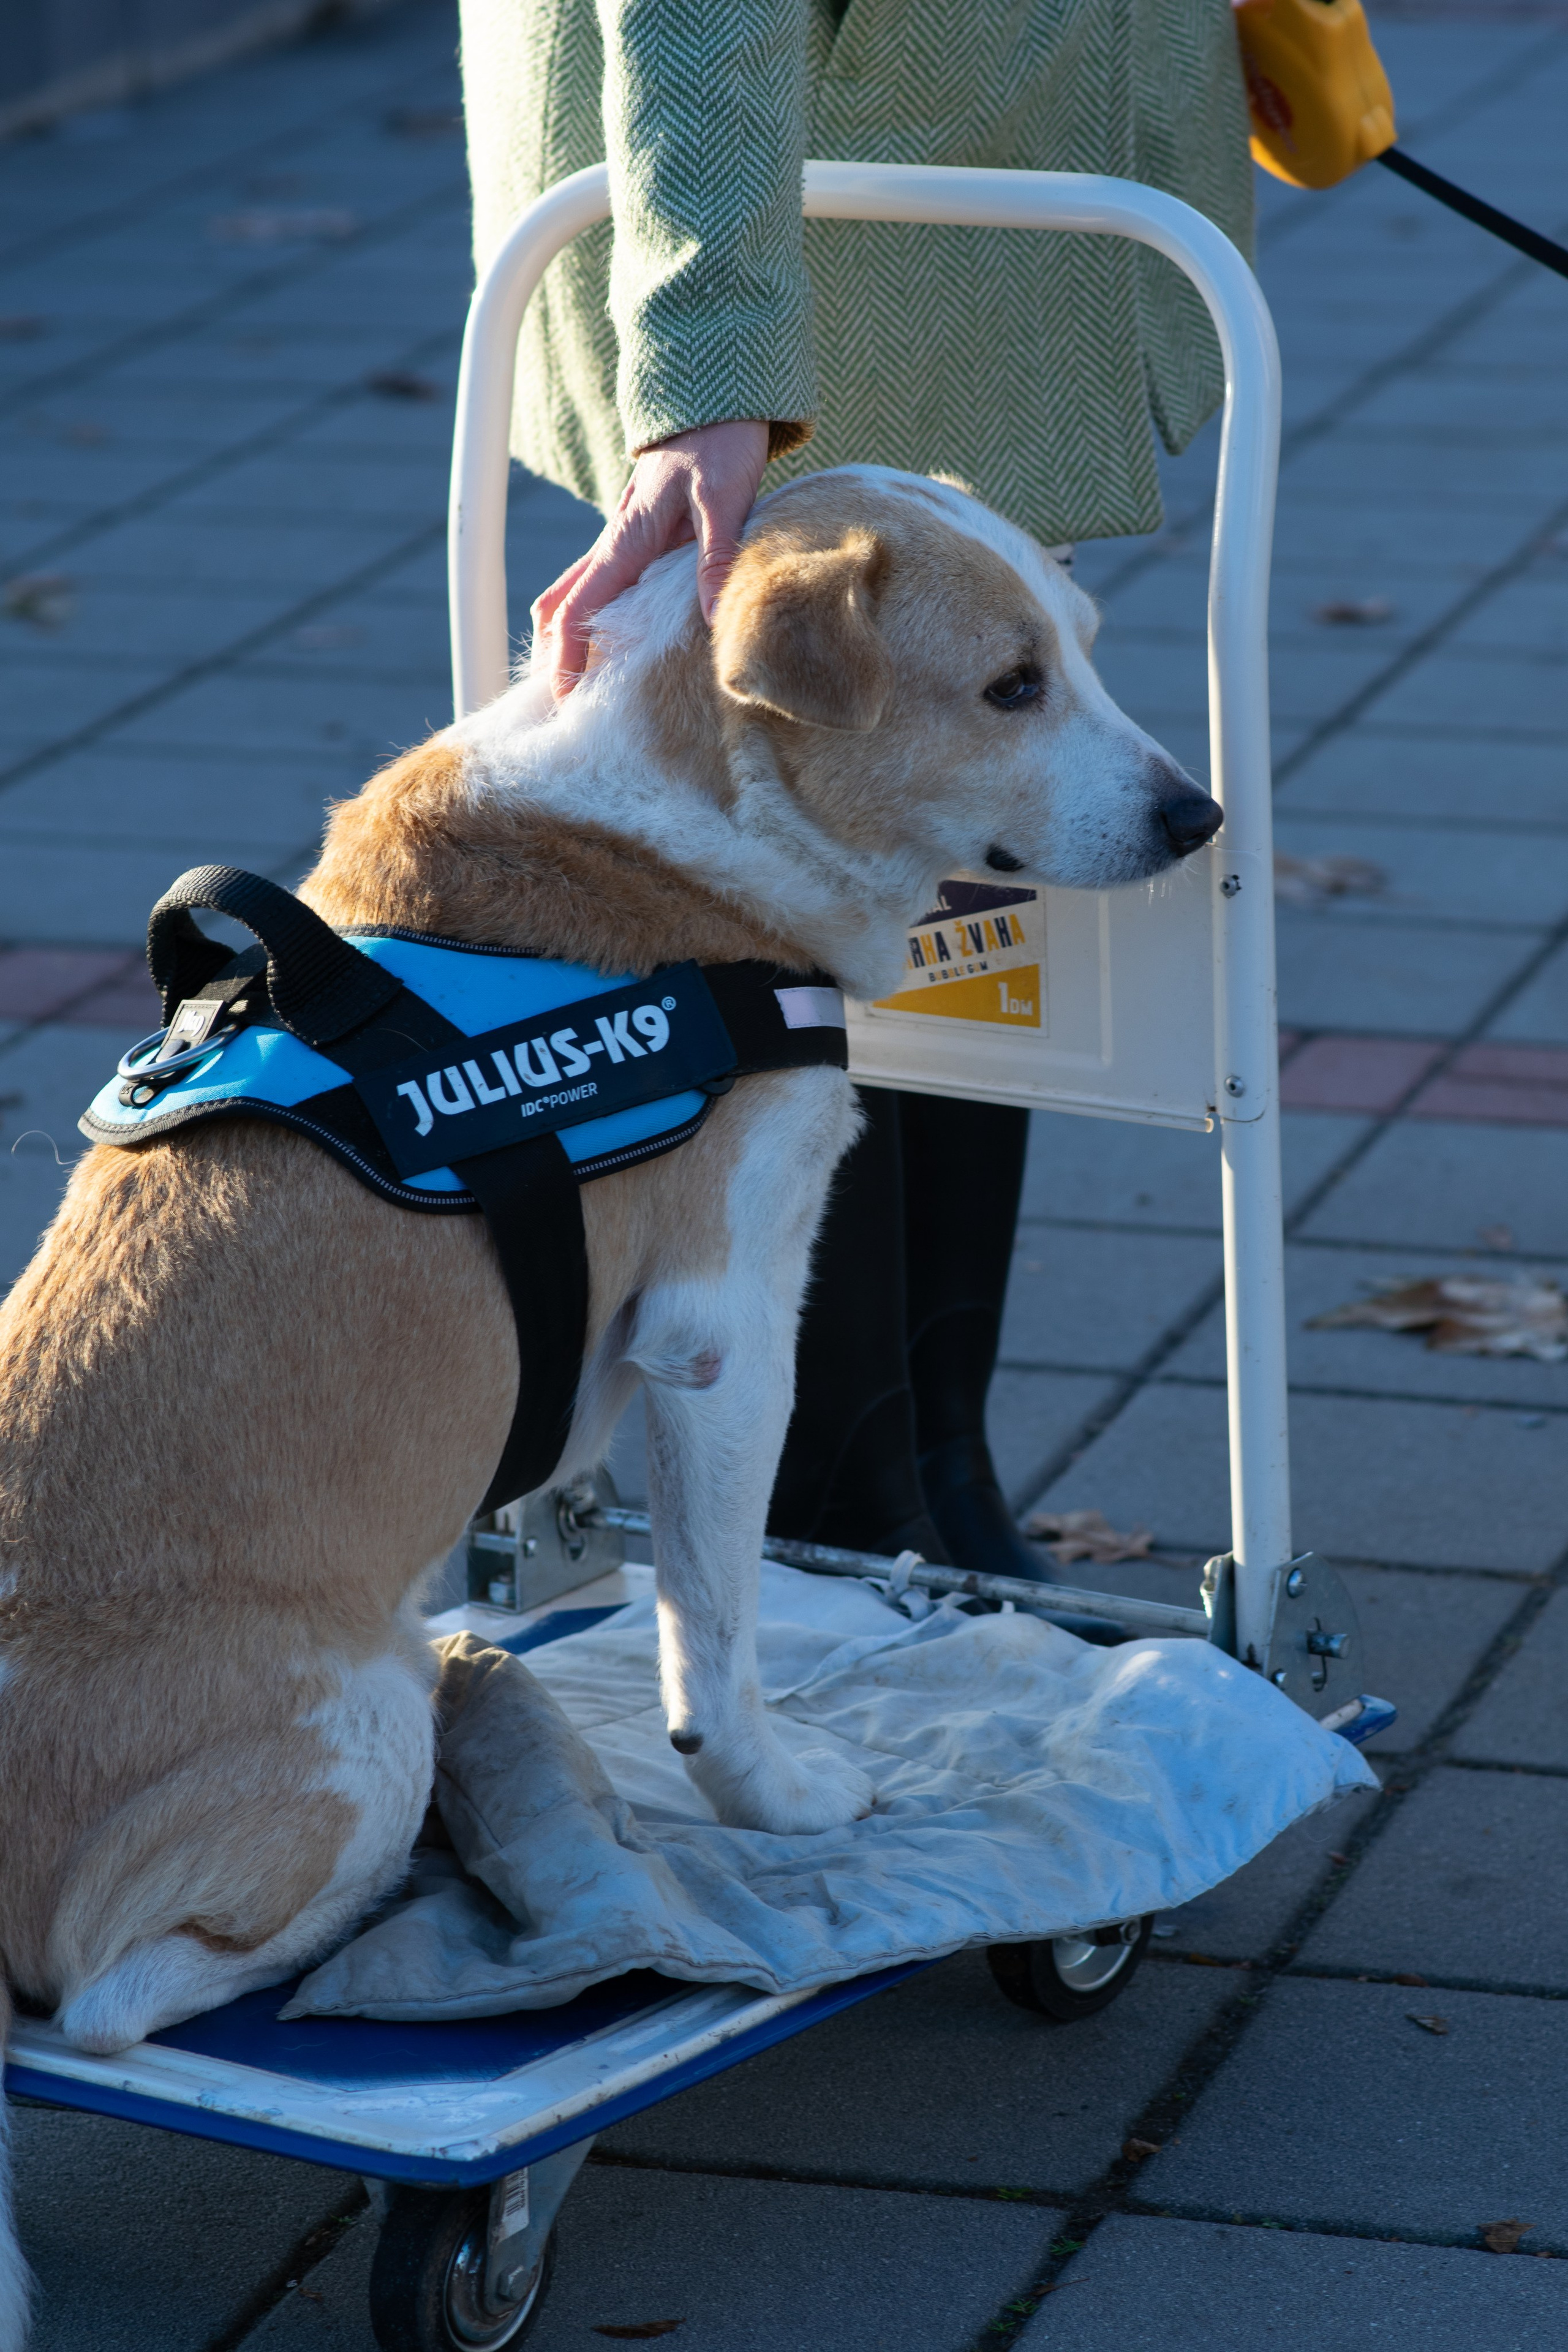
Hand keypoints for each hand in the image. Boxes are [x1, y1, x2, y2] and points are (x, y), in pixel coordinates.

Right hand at [531, 418, 769, 698]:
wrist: (715, 396)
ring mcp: (624, 542)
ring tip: (589, 688)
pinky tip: (623, 646)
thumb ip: (716, 558)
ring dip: (572, 640)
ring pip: (577, 597)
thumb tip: (712, 620)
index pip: (575, 613)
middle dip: (554, 657)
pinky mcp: (641, 539)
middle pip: (561, 609)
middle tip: (567, 706)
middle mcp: (615, 545)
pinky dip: (598, 619)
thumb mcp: (726, 499)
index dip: (565, 661)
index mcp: (625, 542)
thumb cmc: (721, 442)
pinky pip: (605, 586)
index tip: (566, 702)